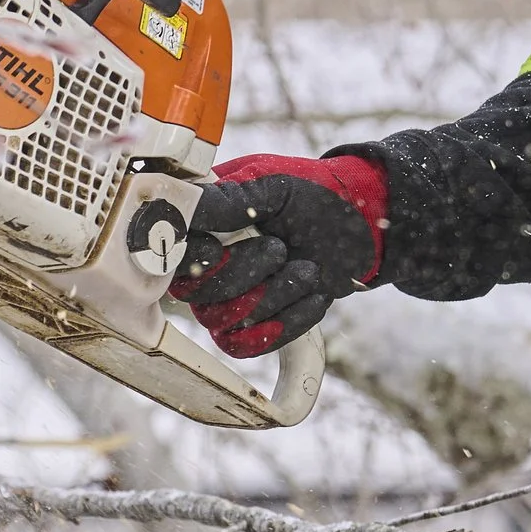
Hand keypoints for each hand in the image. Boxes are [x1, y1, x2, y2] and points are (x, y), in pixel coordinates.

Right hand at [169, 153, 389, 356]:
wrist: (359, 226)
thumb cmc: (312, 195)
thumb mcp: (273, 185)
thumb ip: (228, 198)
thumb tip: (185, 206)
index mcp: (203, 223)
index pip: (171, 252)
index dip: (191, 258)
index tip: (217, 249)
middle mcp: (206, 264)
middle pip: (195, 294)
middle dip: (244, 274)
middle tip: (280, 249)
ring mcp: (227, 299)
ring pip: (222, 322)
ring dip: (273, 297)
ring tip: (308, 271)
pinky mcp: (252, 327)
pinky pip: (245, 346)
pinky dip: (283, 325)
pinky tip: (312, 298)